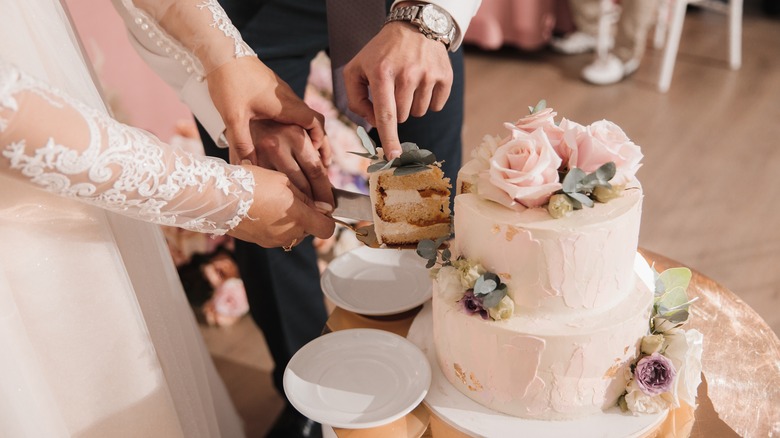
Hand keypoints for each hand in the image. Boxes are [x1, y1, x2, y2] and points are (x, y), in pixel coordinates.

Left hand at [206, 56, 331, 167]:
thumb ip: (242, 143)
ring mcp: (282, 92)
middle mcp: (289, 98)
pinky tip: (286, 133)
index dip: (321, 141)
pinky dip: (297, 123)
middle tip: (320, 160)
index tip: (317, 156)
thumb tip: (249, 167)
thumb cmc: (229, 83)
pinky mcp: (274, 89)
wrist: (223, 52)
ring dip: (308, 132)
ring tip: (305, 150)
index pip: (316, 123)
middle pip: (315, 120)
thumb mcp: (233, 117)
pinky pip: (294, 108)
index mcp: (285, 105)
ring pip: (304, 114)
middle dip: (320, 140)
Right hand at [228, 165, 334, 247]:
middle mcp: (288, 234)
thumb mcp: (284, 181)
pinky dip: (275, 225)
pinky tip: (263, 209)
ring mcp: (273, 241)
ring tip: (275, 202)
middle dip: (306, 217)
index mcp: (299, 218)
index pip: (327, 229)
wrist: (219, 196)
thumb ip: (306, 197)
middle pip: (309, 231)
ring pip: (292, 234)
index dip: (328, 220)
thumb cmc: (252, 183)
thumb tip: (322, 207)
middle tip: (293, 199)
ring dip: (290, 222)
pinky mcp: (259, 242)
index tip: (323, 209)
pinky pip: (276, 235)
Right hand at [251, 120, 334, 206]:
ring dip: (295, 205)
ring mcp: (258, 157)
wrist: (243, 111)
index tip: (330, 206)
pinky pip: (265, 188)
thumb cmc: (278, 121)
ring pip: (282, 191)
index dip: (325, 193)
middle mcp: (276, 146)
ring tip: (302, 211)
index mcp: (295, 135)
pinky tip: (281, 203)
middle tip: (319, 213)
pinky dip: (276, 199)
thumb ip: (319, 147)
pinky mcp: (245, 165)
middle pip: (301, 186)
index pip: (316, 171)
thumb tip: (329, 173)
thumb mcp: (301, 127)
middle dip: (313, 203)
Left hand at [343, 22, 452, 158]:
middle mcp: (407, 74)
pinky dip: (429, 100)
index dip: (389, 137)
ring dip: (412, 104)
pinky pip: (436, 106)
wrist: (414, 26)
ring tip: (409, 81)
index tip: (393, 156)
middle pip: (403, 116)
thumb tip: (373, 123)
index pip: (386, 114)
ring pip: (419, 112)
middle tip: (395, 87)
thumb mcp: (356, 69)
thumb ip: (356, 100)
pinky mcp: (445, 76)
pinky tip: (424, 82)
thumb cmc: (380, 53)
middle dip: (397, 109)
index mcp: (382, 73)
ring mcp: (428, 75)